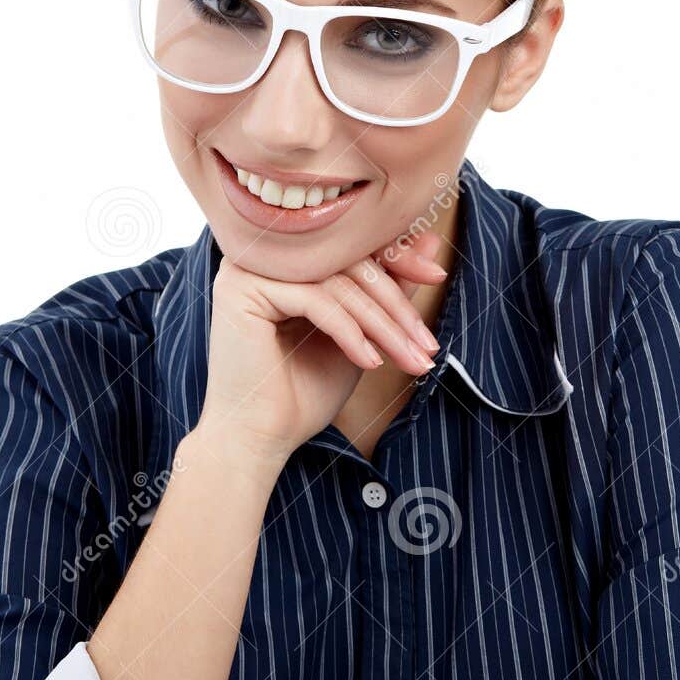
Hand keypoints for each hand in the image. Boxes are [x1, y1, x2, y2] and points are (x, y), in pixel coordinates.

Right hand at [193, 230, 447, 468]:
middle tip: (427, 342)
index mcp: (291, 257)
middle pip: (350, 259)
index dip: (399, 257)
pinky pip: (316, 299)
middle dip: (397, 304)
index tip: (437, 276)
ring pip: (339, 282)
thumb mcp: (363, 333)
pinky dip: (350, 332)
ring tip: (409, 360)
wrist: (260, 439)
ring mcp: (250, 268)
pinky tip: (368, 362)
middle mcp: (267, 254)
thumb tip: (429, 242)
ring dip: (383, 325)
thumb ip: (390, 287)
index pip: (353, 241)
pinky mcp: (242, 289)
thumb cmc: (305, 390)